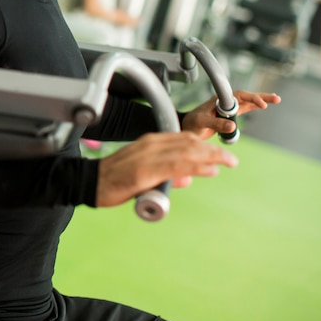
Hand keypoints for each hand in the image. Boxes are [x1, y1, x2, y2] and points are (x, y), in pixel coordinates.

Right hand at [96, 132, 237, 206]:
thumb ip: (166, 175)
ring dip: (210, 157)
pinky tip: (210, 169)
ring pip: (186, 152)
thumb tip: (188, 178)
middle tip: (231, 160)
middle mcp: (151, 144)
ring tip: (227, 163)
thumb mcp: (144, 174)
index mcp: (150, 142)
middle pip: (189, 143)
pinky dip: (196, 166)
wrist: (89, 181)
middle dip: (212, 151)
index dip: (204, 145)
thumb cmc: (114, 180)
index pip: (183, 138)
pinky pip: (176, 166)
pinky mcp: (145, 170)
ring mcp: (148, 156)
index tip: (220, 154)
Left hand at [181, 90, 280, 139]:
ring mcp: (228, 108)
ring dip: (261, 100)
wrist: (186, 127)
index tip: (261, 104)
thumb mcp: (201, 123)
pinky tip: (263, 106)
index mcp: (218, 100)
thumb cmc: (191, 123)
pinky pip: (244, 109)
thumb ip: (215, 124)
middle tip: (275, 99)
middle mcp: (224, 102)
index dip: (251, 98)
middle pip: (246, 96)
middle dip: (260, 96)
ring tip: (276, 99)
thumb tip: (232, 126)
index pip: (238, 96)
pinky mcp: (229, 115)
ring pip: (247, 102)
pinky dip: (254, 107)